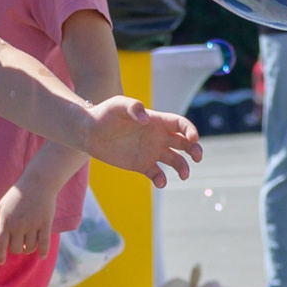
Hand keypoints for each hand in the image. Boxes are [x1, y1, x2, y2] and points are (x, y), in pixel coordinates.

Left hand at [0, 179, 58, 262]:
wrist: (38, 182)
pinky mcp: (45, 224)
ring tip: (29, 244)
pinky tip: (41, 256)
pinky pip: (44, 243)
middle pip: (16, 249)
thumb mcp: (1, 205)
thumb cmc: (17, 194)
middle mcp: (18, 226)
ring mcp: (33, 226)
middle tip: (19, 243)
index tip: (0, 262)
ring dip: (29, 248)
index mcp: (6, 222)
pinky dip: (43, 252)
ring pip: (30, 248)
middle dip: (16, 248)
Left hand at [83, 98, 201, 184]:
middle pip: (184, 143)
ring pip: (175, 160)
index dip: (190, 130)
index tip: (193, 139)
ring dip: (183, 167)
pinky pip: (157, 174)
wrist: (89, 132)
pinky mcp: (142, 165)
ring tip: (184, 175)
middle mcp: (158, 136)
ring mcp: (151, 151)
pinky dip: (162, 179)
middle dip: (195, 149)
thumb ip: (133, 107)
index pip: (180, 124)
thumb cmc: (104, 114)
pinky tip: (160, 181)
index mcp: (156, 121)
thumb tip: (145, 120)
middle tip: (197, 157)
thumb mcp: (117, 105)